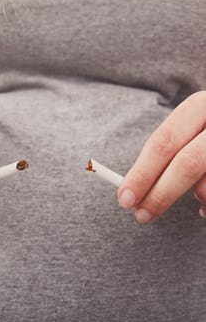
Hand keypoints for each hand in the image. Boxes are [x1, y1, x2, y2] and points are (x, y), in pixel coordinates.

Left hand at [117, 91, 205, 222]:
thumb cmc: (204, 135)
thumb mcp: (191, 130)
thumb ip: (168, 151)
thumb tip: (131, 188)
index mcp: (200, 105)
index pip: (163, 143)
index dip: (142, 173)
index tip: (123, 198)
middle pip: (187, 164)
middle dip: (161, 195)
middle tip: (142, 216)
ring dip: (200, 198)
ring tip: (198, 201)